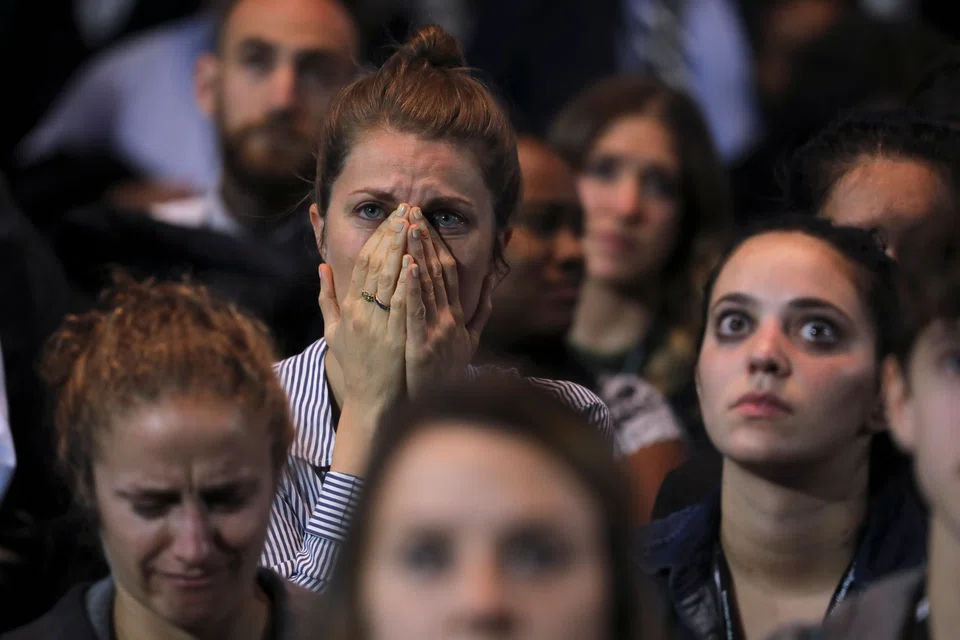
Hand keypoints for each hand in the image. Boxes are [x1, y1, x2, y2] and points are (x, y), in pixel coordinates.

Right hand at [318, 204, 412, 414]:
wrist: (371, 404)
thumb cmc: (357, 368)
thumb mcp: (334, 333)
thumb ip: (327, 299)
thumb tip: (321, 268)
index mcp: (349, 308)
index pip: (362, 263)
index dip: (377, 237)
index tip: (391, 217)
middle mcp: (361, 312)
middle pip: (376, 263)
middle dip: (392, 234)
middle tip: (405, 209)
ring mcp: (377, 325)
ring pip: (389, 278)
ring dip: (401, 248)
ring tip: (413, 223)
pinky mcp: (394, 338)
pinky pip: (401, 303)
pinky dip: (407, 281)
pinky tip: (415, 260)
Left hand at [403, 207, 495, 395]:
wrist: (434, 411)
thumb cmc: (447, 377)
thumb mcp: (470, 343)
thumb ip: (480, 313)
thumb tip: (492, 283)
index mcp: (456, 316)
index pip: (448, 272)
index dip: (436, 244)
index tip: (424, 220)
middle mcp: (450, 319)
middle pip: (438, 271)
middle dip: (425, 239)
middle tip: (412, 211)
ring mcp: (439, 330)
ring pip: (428, 284)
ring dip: (418, 253)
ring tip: (409, 227)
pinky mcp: (424, 344)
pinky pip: (417, 309)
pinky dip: (413, 285)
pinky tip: (407, 264)